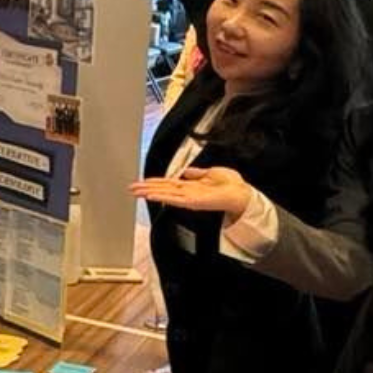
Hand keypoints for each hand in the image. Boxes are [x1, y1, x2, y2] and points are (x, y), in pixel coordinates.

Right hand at [130, 166, 253, 214]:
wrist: (241, 194)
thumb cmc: (231, 185)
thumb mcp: (211, 172)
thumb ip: (197, 173)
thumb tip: (186, 171)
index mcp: (191, 185)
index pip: (168, 183)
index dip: (154, 182)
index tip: (142, 182)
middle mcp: (188, 192)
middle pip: (162, 188)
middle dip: (146, 188)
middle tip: (131, 188)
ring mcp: (189, 198)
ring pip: (164, 194)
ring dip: (149, 192)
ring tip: (135, 192)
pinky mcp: (192, 202)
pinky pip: (174, 199)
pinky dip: (162, 196)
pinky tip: (152, 195)